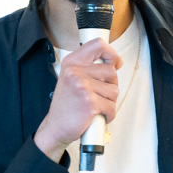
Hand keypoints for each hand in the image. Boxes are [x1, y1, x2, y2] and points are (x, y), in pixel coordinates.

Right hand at [34, 38, 123, 162]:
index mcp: (72, 62)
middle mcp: (75, 71)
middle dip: (110, 86)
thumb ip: (93, 68)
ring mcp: (82, 86)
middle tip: (98, 95)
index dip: (111, 54)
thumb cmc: (67, 105)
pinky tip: (98, 116)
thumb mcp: (73, 79)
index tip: (113, 63)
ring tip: (96, 106)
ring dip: (109, 102)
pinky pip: (111, 107)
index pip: (98, 45)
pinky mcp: (90, 102)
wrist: (55, 127)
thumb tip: (117, 61)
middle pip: (111, 71)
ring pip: (114, 90)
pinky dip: (109, 114)